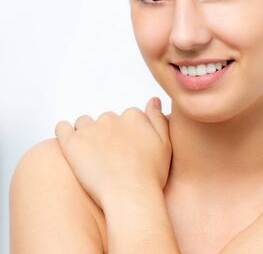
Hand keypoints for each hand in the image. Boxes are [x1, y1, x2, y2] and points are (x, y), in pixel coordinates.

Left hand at [54, 97, 171, 208]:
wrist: (130, 195)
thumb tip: (153, 100)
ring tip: (90, 155)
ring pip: (84, 123)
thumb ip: (157, 119)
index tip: (126, 149)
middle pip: (105, 120)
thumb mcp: (165, 144)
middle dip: (106, 134)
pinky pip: (62, 128)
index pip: (126, 117)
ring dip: (86, 134)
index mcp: (134, 116)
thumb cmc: (150, 175)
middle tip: (110, 157)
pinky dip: (64, 131)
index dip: (126, 133)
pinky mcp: (72, 143)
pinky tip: (71, 144)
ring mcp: (90, 129)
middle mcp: (111, 118)